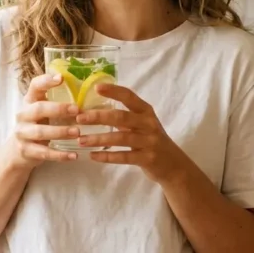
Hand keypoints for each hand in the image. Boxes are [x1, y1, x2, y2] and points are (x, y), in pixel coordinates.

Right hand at [4, 73, 80, 169]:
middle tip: (77, 110)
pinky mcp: (26, 150)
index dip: (46, 81)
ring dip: (60, 132)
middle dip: (58, 109)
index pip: (35, 86)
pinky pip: (44, 153)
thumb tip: (87, 96)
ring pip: (41, 132)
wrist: (17, 152)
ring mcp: (23, 133)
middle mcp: (23, 115)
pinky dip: (60, 155)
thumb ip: (57, 103)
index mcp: (29, 101)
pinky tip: (74, 155)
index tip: (61, 78)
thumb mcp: (42, 112)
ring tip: (77, 132)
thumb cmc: (36, 126)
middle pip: (39, 109)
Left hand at [74, 83, 190, 183]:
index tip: (96, 88)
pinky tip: (93, 156)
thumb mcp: (142, 124)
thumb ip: (124, 116)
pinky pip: (124, 156)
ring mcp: (149, 141)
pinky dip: (107, 156)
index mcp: (146, 111)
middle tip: (79, 118)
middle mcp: (148, 124)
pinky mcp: (147, 158)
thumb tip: (94, 109)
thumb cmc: (152, 141)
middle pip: (121, 117)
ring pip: (120, 138)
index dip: (114, 91)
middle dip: (99, 117)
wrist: (174, 165)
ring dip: (99, 139)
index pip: (129, 96)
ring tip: (81, 140)